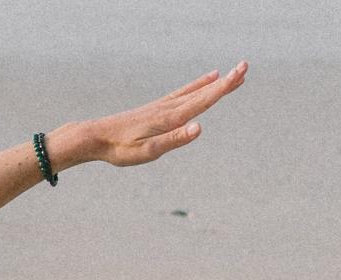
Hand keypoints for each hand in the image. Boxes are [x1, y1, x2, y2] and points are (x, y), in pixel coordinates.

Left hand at [72, 60, 247, 167]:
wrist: (95, 137)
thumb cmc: (120, 149)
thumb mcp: (147, 152)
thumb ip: (174, 140)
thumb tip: (199, 128)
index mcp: (170, 119)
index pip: (203, 101)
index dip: (223, 88)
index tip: (241, 73)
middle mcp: (168, 109)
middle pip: (203, 93)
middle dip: (225, 82)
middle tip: (246, 67)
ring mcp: (162, 107)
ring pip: (194, 92)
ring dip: (214, 83)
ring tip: (231, 74)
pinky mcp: (155, 109)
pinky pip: (182, 94)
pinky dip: (197, 86)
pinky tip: (203, 81)